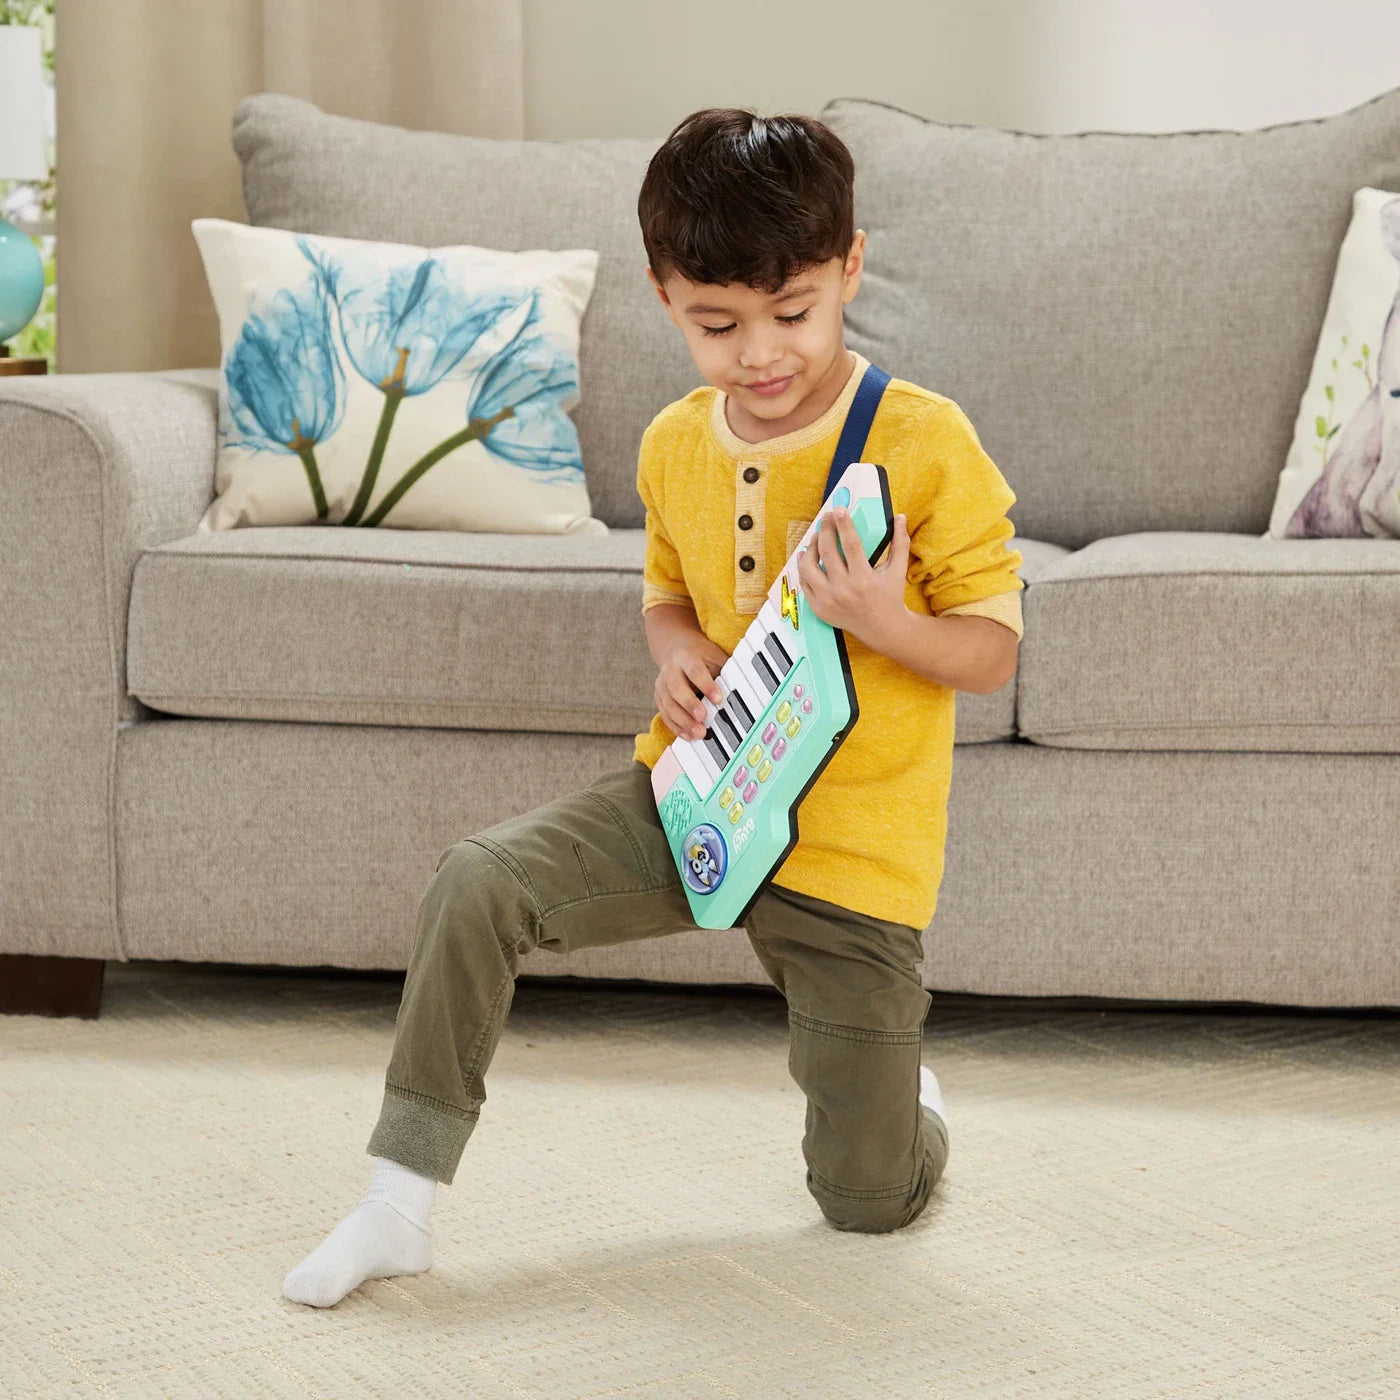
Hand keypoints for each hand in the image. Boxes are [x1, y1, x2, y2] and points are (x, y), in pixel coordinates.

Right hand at [655, 634, 730, 740]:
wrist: (675, 649)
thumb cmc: (701, 657)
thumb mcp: (714, 657)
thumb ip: (724, 673)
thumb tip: (740, 693)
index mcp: (686, 657)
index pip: (695, 671)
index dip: (706, 685)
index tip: (718, 699)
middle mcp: (671, 670)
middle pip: (677, 689)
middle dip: (690, 705)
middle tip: (703, 718)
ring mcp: (662, 685)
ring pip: (668, 705)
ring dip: (683, 721)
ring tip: (699, 733)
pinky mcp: (659, 698)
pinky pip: (665, 715)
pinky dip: (677, 727)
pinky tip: (688, 736)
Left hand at [796, 507, 911, 650]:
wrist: (881, 628)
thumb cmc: (890, 596)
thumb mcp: (898, 570)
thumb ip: (900, 543)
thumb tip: (900, 517)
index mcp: (864, 579)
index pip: (850, 545)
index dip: (843, 525)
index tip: (838, 510)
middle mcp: (844, 590)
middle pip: (827, 552)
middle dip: (824, 530)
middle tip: (826, 518)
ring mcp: (828, 600)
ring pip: (808, 567)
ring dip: (810, 547)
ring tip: (816, 537)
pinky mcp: (819, 608)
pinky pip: (804, 583)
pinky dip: (804, 568)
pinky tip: (808, 556)